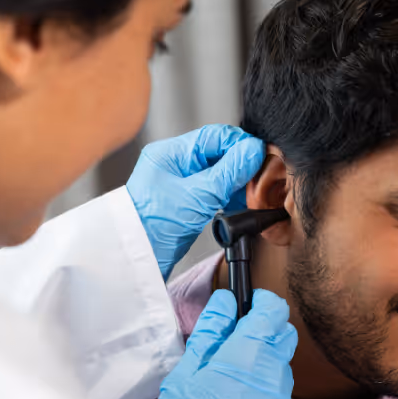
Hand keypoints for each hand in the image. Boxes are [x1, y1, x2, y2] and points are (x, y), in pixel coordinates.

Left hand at [127, 125, 264, 279]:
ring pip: (218, 173)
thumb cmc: (151, 228)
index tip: (260, 156)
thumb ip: (228, 173)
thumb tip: (253, 151)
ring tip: (250, 195)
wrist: (136, 261)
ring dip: (237, 183)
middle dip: (241, 165)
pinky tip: (239, 204)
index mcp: (171, 153)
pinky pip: (214, 191)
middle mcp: (175, 164)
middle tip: (258, 178)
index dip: (240, 145)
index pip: (214, 136)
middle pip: (218, 154)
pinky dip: (228, 196)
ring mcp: (181, 183)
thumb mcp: (196, 197)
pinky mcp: (186, 202)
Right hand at [146, 289, 298, 398]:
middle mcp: (275, 376)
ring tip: (228, 388)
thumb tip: (224, 302)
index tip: (248, 304)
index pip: (273, 311)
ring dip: (261, 369)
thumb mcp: (185, 375)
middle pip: (284, 337)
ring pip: (279, 372)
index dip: (262, 302)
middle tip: (234, 344)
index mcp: (249, 355)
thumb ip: (210, 333)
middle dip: (265, 332)